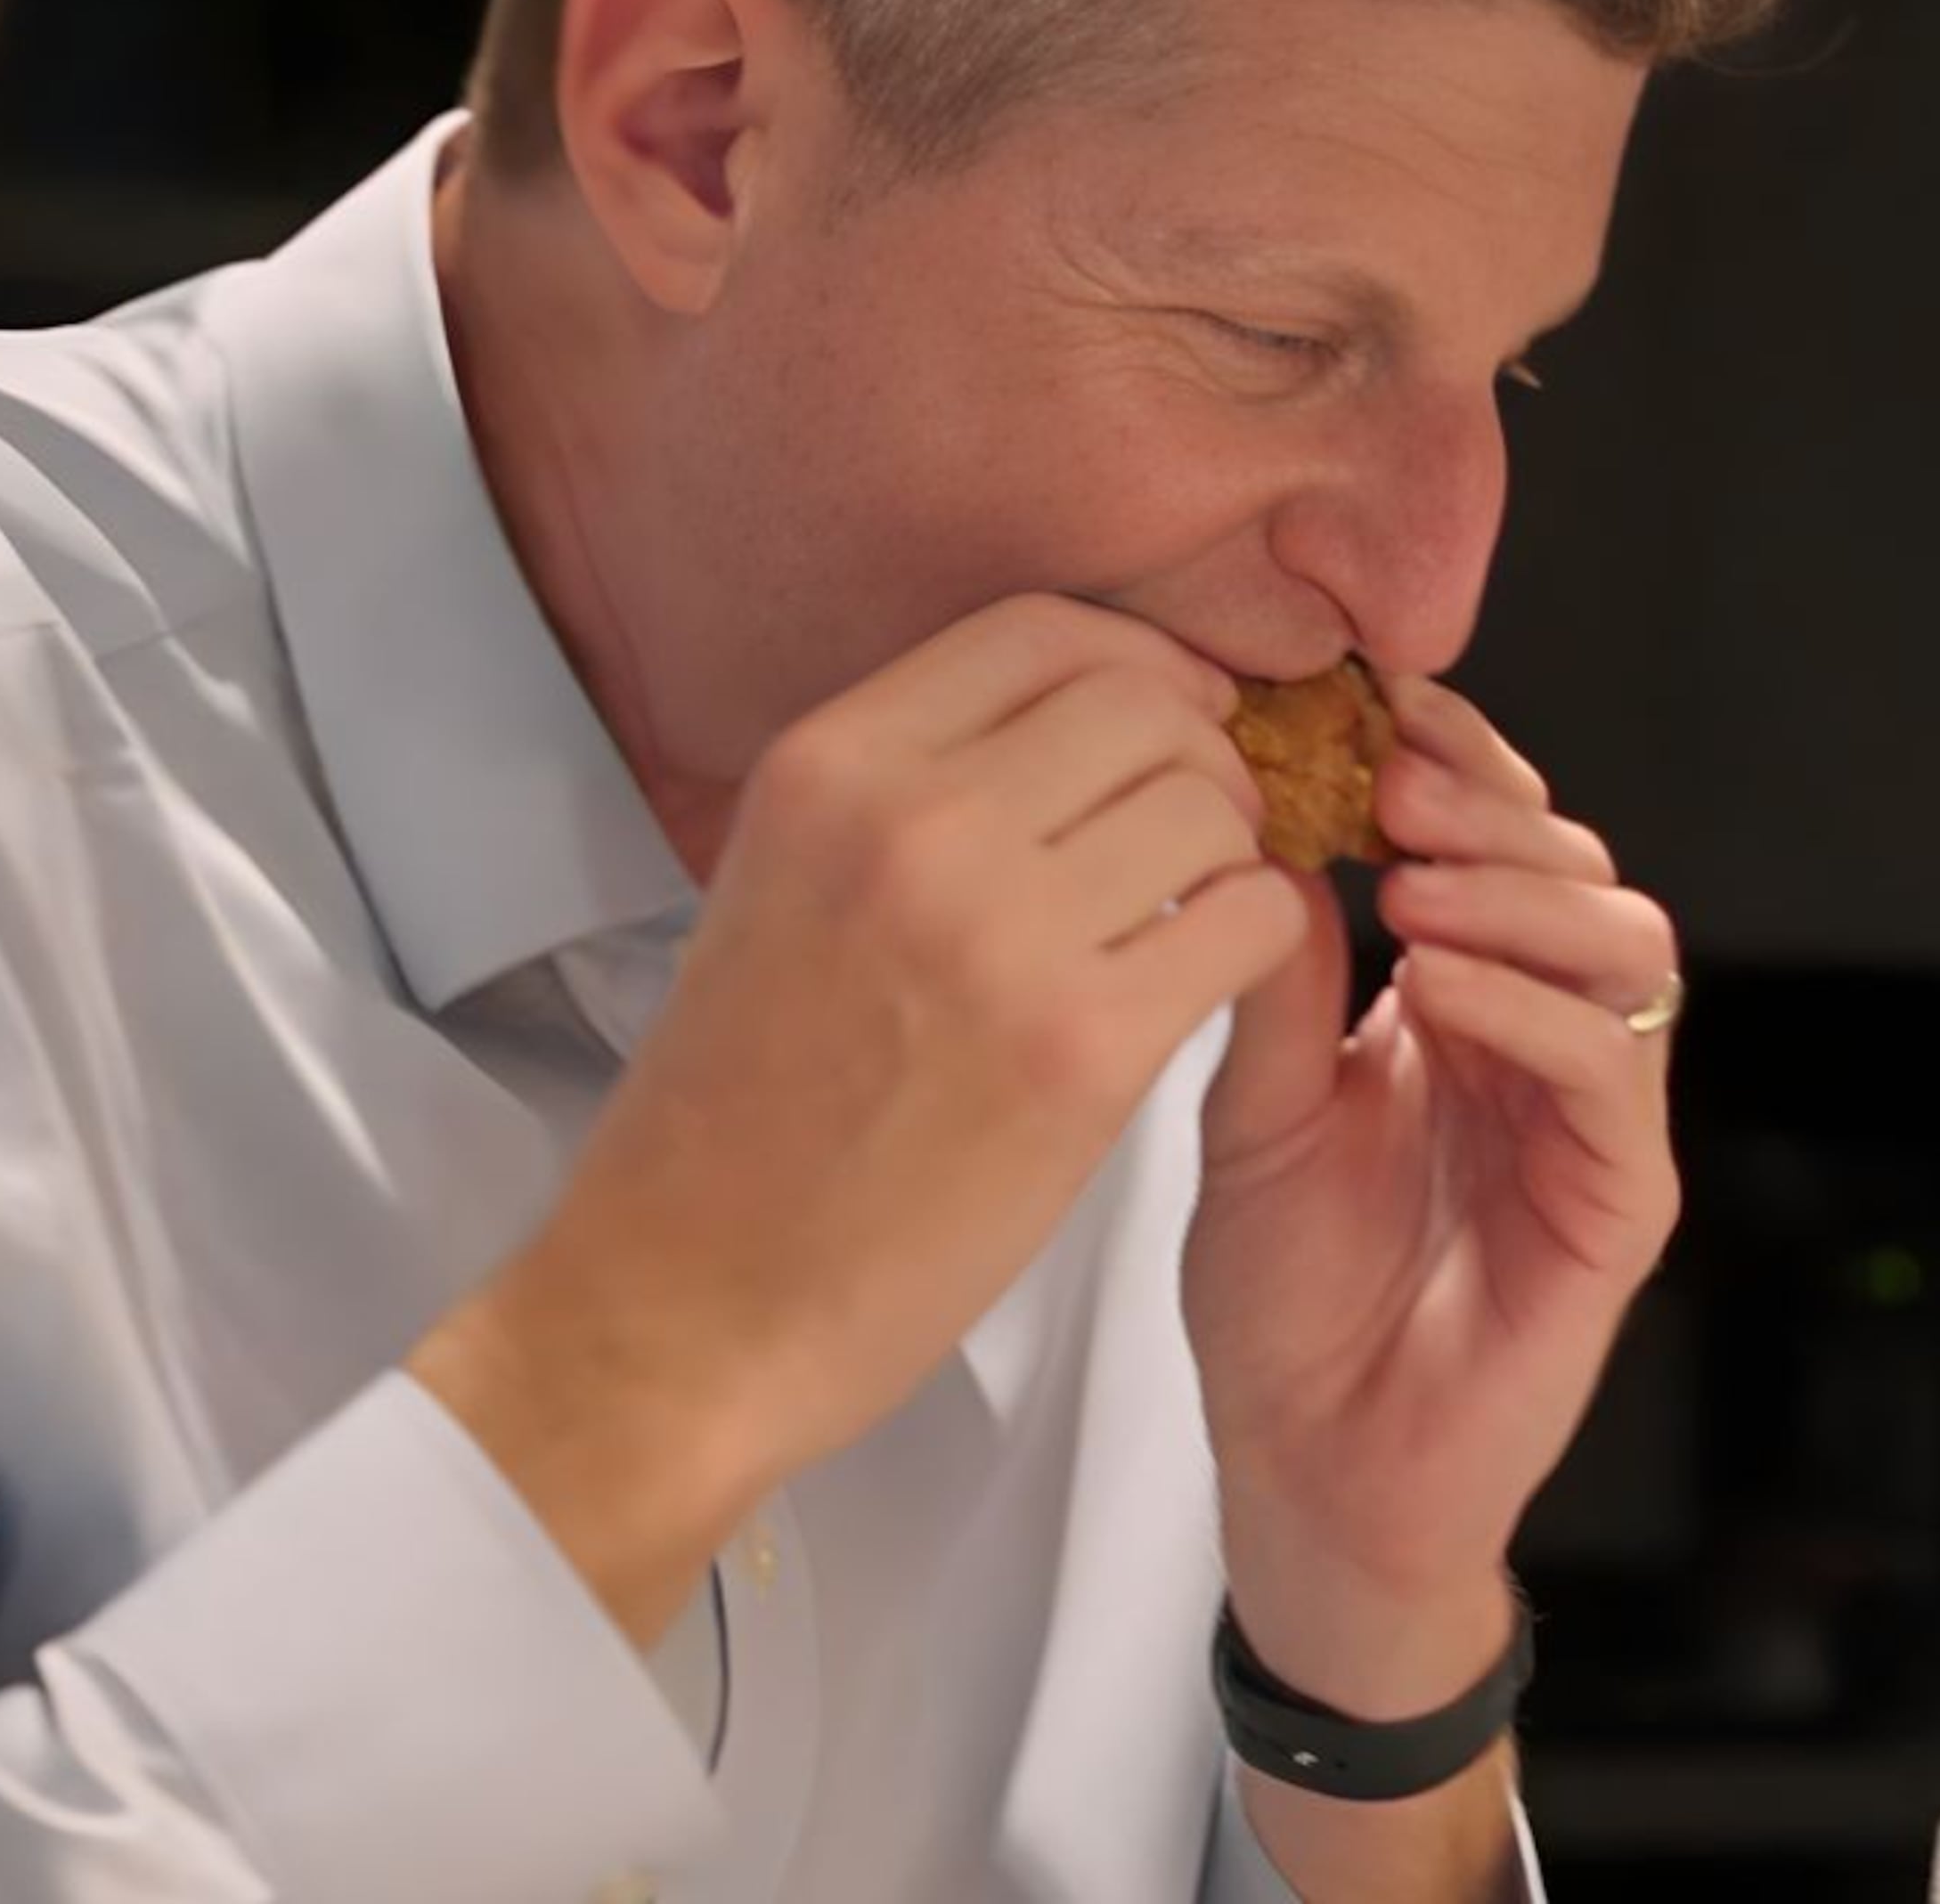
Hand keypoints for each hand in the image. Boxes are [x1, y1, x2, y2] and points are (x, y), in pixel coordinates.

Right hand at [411, 596, 1306, 1640]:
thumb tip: (1086, 720)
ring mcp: (1000, 929)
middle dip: (1202, 758)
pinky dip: (1258, 941)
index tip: (1172, 721)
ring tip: (1194, 919)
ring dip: (1235, 853)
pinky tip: (1208, 986)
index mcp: (829, 766)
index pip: (1046, 630)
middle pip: (1145, 702)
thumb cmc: (739, 1119)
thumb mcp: (783, 884)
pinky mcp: (1082, 1046)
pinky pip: (1252, 920)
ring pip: (1211, 804)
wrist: (681, 1307)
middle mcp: (913, 821)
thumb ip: (911, 791)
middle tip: (1199, 838)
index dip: (1142, 663)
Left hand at [1185, 675, 1682, 1716]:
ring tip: (1416, 884)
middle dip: (1494, 808)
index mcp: (1466, 1004)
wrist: (1310, 1476)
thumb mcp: (1254, 1111)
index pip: (1499, 842)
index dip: (1456, 763)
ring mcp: (1593, 1122)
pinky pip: (1611, 1073)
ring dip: (1523, 895)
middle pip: (1579, 869)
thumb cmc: (1283, 1306)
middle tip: (1394, 781)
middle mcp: (1545, 1045)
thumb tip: (1267, 825)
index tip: (1371, 711)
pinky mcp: (1621, 1205)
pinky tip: (1441, 987)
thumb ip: (1280, 984)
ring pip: (1627, 948)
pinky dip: (1534, 1011)